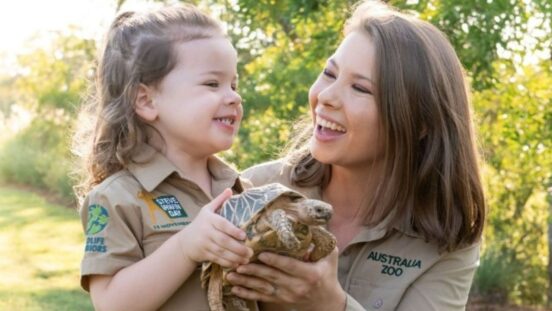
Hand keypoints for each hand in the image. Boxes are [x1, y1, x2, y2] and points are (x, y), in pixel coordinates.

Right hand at [178, 188, 252, 267]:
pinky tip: (238, 264)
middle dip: (238, 247)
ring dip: (235, 257)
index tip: (244, 235)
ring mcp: (204, 244)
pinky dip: (228, 263)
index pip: (222, 224)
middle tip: (251, 251)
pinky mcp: (204, 254)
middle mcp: (206, 231)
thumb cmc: (200, 223)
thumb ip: (219, 200)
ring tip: (247, 259)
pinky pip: (217, 259)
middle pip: (223, 240)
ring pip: (221, 252)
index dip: (233, 230)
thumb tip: (230, 190)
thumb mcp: (207, 210)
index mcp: (209, 219)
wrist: (185, 242)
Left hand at [226, 248, 345, 310]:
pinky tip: (235, 289)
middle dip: (254, 271)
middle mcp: (298, 286)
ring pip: (264, 288)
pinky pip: (262, 297)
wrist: (327, 300)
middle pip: (273, 278)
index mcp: (310, 274)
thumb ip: (320, 239)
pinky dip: (248, 294)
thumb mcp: (330, 254)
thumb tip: (309, 220)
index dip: (275, 261)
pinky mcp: (281, 300)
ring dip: (247, 282)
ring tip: (231, 275)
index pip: (290, 266)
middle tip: (239, 263)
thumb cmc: (328, 272)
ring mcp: (288, 295)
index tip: (261, 254)